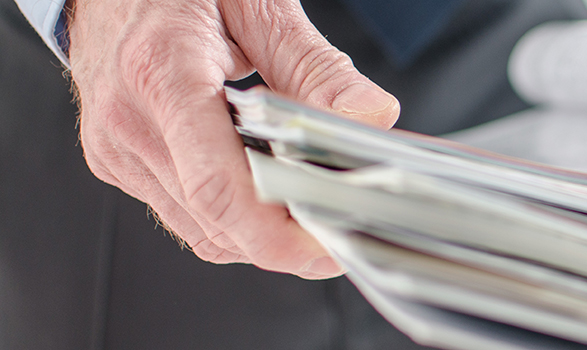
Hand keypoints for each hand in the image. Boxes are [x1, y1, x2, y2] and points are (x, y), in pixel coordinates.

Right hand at [69, 0, 399, 278]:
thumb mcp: (259, 5)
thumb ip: (318, 67)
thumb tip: (371, 116)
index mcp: (162, 71)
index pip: (217, 184)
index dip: (275, 233)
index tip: (324, 245)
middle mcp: (129, 119)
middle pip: (216, 218)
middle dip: (284, 235)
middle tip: (338, 225)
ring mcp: (116, 147)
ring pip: (202, 229)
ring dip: (260, 230)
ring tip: (303, 198)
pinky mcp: (117, 162)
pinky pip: (185, 215)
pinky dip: (232, 215)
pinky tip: (262, 184)